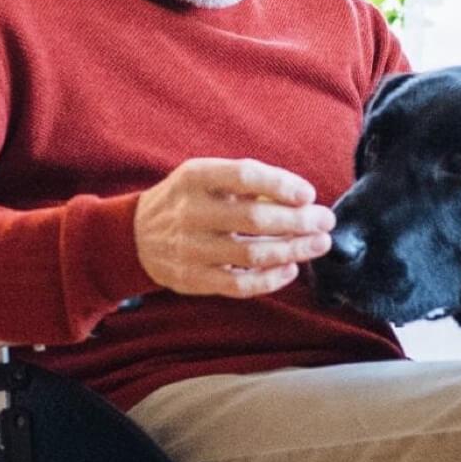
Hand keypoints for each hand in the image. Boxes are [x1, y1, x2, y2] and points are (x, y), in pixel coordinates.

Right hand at [134, 157, 333, 296]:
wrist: (135, 237)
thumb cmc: (186, 201)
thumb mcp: (204, 177)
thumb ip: (246, 182)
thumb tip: (302, 198)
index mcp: (194, 178)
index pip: (244, 176)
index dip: (281, 185)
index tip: (308, 194)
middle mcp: (190, 213)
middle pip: (254, 219)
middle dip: (299, 221)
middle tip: (325, 221)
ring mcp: (190, 249)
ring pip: (252, 254)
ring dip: (293, 250)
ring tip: (318, 244)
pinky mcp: (193, 280)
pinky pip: (240, 285)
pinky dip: (271, 279)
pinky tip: (291, 268)